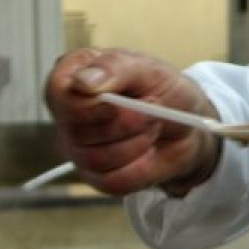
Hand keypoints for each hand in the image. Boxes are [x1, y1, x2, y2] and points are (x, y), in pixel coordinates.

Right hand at [43, 48, 220, 196]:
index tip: (123, 99)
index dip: (91, 103)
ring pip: (97, 159)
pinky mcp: (95, 177)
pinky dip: (141, 167)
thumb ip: (115, 68)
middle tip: (154, 108)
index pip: (58, 93)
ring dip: (138, 143)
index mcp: (71, 77)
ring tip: (152, 127)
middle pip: (80, 131)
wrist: (189, 125)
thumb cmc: (164, 89)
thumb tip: (84, 82)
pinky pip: (112, 181)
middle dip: (129, 122)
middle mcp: (67, 115)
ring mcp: (77, 148)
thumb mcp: (149, 68)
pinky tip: (148, 151)